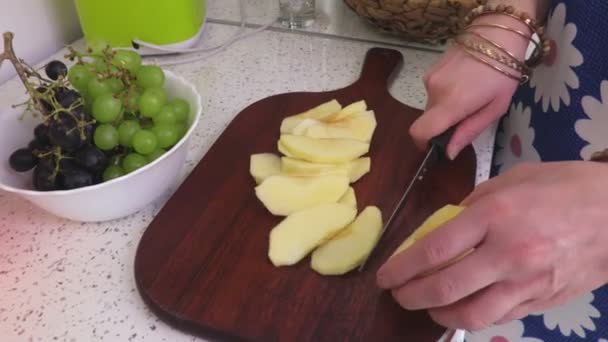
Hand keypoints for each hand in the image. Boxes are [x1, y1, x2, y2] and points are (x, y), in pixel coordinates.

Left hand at [375, 161, 607, 330]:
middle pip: (445, 287)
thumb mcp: (511, 181)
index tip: (385, 275)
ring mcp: (527, 282)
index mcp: (495, 216)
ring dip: (438, 314)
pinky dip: (472, 317)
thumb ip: (472, 204)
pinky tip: (461, 308)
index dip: (402, 267)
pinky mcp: (541, 301)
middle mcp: (508, 253)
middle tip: (397, 294)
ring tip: (426, 305)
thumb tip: (443, 226)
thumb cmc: (564, 188)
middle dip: (411, 296)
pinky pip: (498, 318)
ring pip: (470, 314)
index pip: (434, 249)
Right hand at [409, 17, 530, 158]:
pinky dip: (445, 93)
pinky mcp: (431, 69)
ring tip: (469, 94)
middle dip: (443, 124)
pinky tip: (464, 83)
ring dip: (445, 107)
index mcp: (452, 104)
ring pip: (431, 105)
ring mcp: (430, 78)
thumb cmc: (504, 73)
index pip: (420, 131)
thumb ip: (468, 132)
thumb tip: (448, 153)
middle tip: (467, 114)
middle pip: (428, 119)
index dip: (422, 144)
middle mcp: (434, 91)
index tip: (434, 147)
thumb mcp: (495, 108)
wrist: (498, 34)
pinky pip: (433, 91)